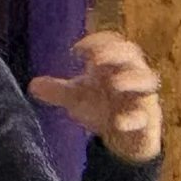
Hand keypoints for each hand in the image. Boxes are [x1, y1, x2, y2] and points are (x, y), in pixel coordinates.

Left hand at [30, 31, 163, 164]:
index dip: (97, 42)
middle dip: (115, 53)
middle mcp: (131, 75)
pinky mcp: (148, 119)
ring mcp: (142, 96)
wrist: (125, 138)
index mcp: (113, 65)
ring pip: (148, 80)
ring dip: (132, 79)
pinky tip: (119, 123)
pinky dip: (134, 118)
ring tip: (115, 84)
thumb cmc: (102, 108)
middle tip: (95, 60)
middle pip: (132, 53)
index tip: (76, 51)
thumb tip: (32, 85)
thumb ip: (57, 91)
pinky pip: (145, 116)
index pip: (111, 42)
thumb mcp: (77, 99)